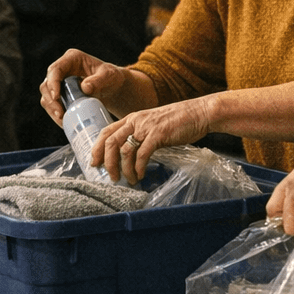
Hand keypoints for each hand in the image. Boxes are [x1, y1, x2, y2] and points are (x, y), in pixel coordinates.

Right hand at [40, 48, 129, 124]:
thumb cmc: (111, 77)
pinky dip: (55, 113)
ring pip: (47, 96)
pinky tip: (64, 122)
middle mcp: (62, 69)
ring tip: (62, 120)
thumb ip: (99, 80)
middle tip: (60, 113)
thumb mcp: (109, 76)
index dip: (53, 83)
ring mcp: (60, 82)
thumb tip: (84, 87)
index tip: (56, 96)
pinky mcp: (60, 94)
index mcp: (72, 58)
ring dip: (51, 109)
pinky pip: (52, 104)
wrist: (112, 88)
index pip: (55, 69)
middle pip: (47, 84)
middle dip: (51, 100)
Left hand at [94, 96, 214, 183]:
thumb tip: (130, 154)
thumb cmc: (178, 121)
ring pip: (124, 150)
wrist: (199, 113)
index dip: (97, 148)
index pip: (107, 131)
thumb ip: (141, 134)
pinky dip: (139, 168)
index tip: (94, 162)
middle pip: (111, 142)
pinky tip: (140, 175)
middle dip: (107, 162)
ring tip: (129, 180)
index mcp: (132, 118)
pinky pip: (142, 155)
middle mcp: (136, 121)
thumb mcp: (153, 124)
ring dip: (124, 169)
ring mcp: (146, 127)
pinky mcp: (158, 135)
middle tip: (111, 176)